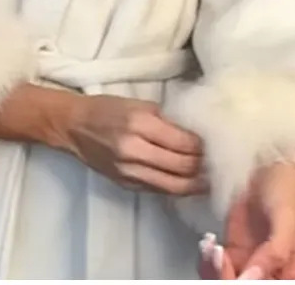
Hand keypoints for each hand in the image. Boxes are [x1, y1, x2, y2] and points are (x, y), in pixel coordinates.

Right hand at [65, 94, 205, 195]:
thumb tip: (197, 134)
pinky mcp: (127, 185)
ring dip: (196, 182)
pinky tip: (191, 182)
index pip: (183, 143)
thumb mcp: (139, 104)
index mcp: (139, 124)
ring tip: (211, 176)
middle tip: (219, 160)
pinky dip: (179, 187)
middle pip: (182, 167)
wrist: (74, 127)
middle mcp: (135, 151)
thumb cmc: (107, 108)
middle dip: (204, 165)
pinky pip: (160, 190)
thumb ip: (167, 120)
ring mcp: (130, 172)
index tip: (217, 143)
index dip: (204, 146)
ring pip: (175, 185)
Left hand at [198, 161, 294, 279]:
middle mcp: (275, 274)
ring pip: (228, 283)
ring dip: (215, 273)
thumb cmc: (286, 188)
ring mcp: (252, 266)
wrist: (266, 164)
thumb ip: (276, 249)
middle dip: (230, 281)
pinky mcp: (233, 255)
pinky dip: (207, 263)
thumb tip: (254, 277)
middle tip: (221, 258)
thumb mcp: (287, 216)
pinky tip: (209, 243)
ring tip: (212, 248)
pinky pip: (215, 270)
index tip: (243, 275)